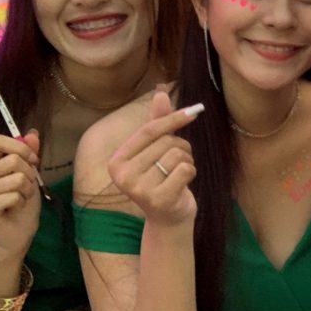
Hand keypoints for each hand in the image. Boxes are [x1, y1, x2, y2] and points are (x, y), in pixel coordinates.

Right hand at [0, 132, 42, 259]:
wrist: (19, 232)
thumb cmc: (23, 201)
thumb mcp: (30, 174)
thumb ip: (29, 153)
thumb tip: (32, 133)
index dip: (20, 147)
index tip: (32, 160)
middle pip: (12, 160)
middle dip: (29, 174)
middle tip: (26, 188)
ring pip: (17, 178)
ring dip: (28, 190)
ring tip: (21, 199)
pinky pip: (13, 196)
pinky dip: (22, 202)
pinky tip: (14, 209)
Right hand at [107, 91, 200, 226]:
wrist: (168, 218)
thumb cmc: (162, 178)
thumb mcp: (158, 150)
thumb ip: (158, 122)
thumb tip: (160, 92)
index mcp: (117, 161)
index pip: (149, 130)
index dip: (173, 118)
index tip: (194, 111)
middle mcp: (123, 176)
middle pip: (166, 142)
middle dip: (181, 148)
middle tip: (178, 163)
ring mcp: (139, 189)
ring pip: (177, 155)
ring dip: (187, 161)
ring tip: (177, 175)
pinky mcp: (159, 199)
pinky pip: (186, 169)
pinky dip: (191, 173)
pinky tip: (182, 185)